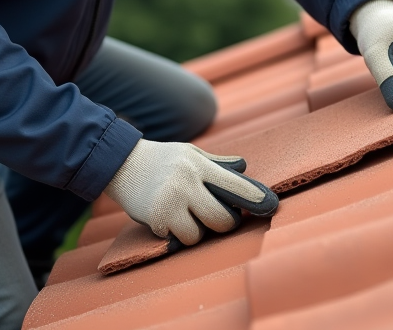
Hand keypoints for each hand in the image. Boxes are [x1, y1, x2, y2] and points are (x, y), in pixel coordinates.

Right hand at [102, 139, 277, 245]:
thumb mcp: (189, 153)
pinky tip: (168, 219)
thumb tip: (245, 166)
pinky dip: (177, 234)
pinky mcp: (157, 218)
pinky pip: (179, 239)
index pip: (236, 184)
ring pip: (200, 234)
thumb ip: (217, 163)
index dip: (256, 199)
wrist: (120, 163)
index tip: (272, 206)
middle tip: (217, 219)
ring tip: (186, 216)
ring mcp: (172, 201)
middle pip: (222, 218)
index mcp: (200, 164)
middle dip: (225, 223)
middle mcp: (188, 181)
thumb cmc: (161, 159)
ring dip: (197, 231)